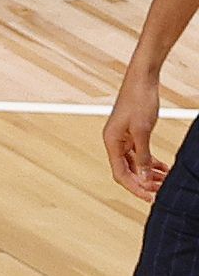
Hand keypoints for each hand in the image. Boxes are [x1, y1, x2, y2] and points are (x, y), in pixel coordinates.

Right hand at [104, 66, 168, 202]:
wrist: (142, 78)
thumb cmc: (139, 99)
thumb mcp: (143, 131)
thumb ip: (143, 156)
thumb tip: (144, 178)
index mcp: (111, 142)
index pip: (120, 173)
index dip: (135, 188)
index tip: (149, 197)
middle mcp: (115, 142)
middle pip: (127, 171)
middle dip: (143, 183)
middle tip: (160, 193)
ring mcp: (124, 138)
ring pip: (135, 164)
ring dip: (149, 174)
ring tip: (164, 182)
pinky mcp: (133, 133)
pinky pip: (140, 154)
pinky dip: (151, 163)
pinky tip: (163, 169)